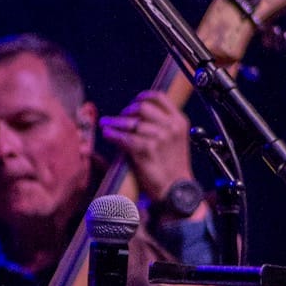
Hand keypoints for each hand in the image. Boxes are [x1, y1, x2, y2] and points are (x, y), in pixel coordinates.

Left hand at [99, 90, 202, 207]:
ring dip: (114, 122)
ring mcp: (159, 138)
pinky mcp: (146, 150)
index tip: (133, 102)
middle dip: (126, 111)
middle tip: (118, 118)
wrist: (176, 189)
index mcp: (179, 121)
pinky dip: (112, 134)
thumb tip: (139, 116)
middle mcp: (170, 127)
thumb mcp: (175, 140)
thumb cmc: (172, 167)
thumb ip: (162, 126)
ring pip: (131, 122)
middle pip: (142, 107)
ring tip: (106, 124)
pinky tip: (107, 134)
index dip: (142, 97)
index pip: (159, 97)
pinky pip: (124, 137)